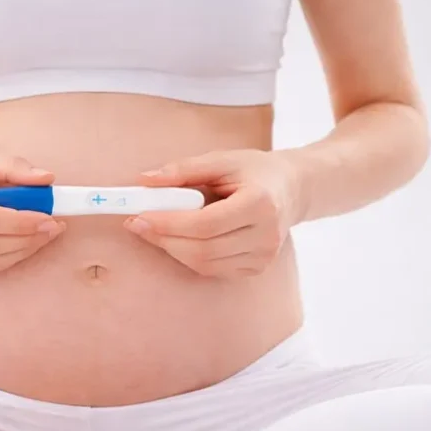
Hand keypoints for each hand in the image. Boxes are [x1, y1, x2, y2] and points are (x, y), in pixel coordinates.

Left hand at [124, 149, 302, 277]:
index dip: (169, 224)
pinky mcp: (256, 268)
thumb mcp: (222, 160)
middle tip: (138, 224)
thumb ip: (183, 170)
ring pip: (205, 264)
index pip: (206, 223)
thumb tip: (144, 181)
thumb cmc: (255, 171)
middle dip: (164, 239)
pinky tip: (179, 239)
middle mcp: (266, 235)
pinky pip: (213, 270)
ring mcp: (264, 256)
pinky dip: (189, 257)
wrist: (292, 189)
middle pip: (203, 249)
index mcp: (260, 203)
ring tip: (155, 229)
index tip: (140, 216)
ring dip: (172, 249)